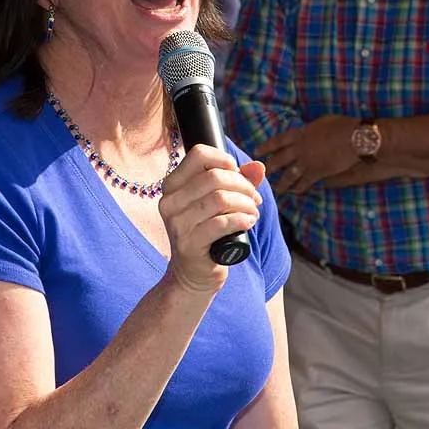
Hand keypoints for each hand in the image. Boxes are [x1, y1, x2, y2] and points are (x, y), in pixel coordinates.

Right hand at [160, 145, 263, 293]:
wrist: (192, 274)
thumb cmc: (208, 233)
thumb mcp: (219, 204)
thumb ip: (238, 181)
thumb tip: (258, 166)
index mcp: (172, 185)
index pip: (198, 154)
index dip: (225, 160)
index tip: (239, 175)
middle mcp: (169, 201)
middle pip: (214, 177)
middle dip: (243, 185)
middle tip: (253, 199)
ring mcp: (177, 224)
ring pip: (220, 199)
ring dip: (245, 204)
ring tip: (253, 212)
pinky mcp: (189, 244)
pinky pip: (221, 224)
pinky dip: (241, 220)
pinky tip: (248, 223)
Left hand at [256, 115, 359, 194]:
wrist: (355, 138)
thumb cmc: (342, 125)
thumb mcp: (321, 122)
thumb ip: (309, 130)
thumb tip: (306, 132)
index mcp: (300, 134)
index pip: (278, 141)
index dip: (266, 146)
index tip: (257, 151)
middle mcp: (299, 148)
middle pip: (279, 159)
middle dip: (270, 167)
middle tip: (262, 174)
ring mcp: (307, 161)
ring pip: (289, 175)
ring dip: (282, 183)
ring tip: (276, 190)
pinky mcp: (318, 172)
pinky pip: (305, 182)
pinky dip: (300, 188)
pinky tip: (296, 192)